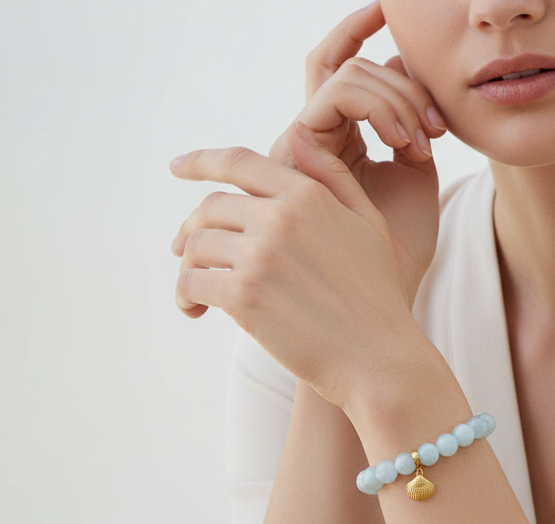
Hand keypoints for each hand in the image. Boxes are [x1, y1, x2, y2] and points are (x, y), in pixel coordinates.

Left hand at [169, 126, 427, 410]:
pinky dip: (186, 297)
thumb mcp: (367, 224)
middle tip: (186, 256)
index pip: (238, 163)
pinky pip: (192, 283)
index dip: (200, 161)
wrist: (378, 358)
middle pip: (210, 209)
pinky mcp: (244, 296)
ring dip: (189, 269)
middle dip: (191, 231)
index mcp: (306, 195)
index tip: (176, 167)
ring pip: (195, 247)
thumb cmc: (377, 296)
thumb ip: (331, 178)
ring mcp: (260, 256)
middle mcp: (280, 218)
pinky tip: (195, 311)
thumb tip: (294, 134)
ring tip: (197, 295)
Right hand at [268, 2, 441, 304]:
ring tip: (423, 143)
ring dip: (397, 96)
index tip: (393, 10)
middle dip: (400, 78)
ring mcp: (298, 147)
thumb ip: (412, 126)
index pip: (339, 66)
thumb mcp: (415, 180)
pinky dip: (380, 106)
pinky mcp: (295, 156)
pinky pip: (335, 96)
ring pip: (343, 75)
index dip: (359, 27)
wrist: (383, 299)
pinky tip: (407, 143)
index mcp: (336, 142)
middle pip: (339, 61)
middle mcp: (309, 141)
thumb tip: (405, 62)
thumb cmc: (398, 253)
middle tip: (437, 126)